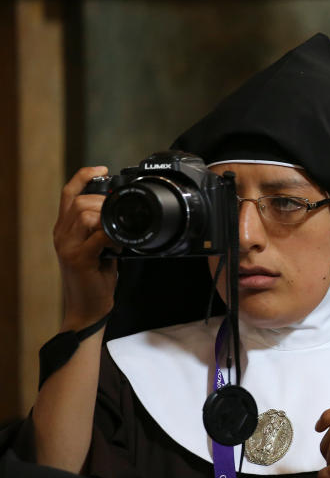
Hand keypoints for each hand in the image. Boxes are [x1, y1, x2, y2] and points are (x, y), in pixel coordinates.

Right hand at [54, 166, 116, 331]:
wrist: (87, 308)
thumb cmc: (96, 278)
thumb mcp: (98, 247)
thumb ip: (102, 229)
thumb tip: (121, 214)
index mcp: (65, 228)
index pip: (68, 194)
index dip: (83, 176)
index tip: (102, 169)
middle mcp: (61, 234)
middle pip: (80, 201)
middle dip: (104, 203)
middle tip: (120, 218)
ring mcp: (67, 246)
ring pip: (86, 215)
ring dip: (108, 219)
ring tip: (118, 235)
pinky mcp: (77, 258)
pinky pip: (97, 236)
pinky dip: (112, 235)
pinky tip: (119, 245)